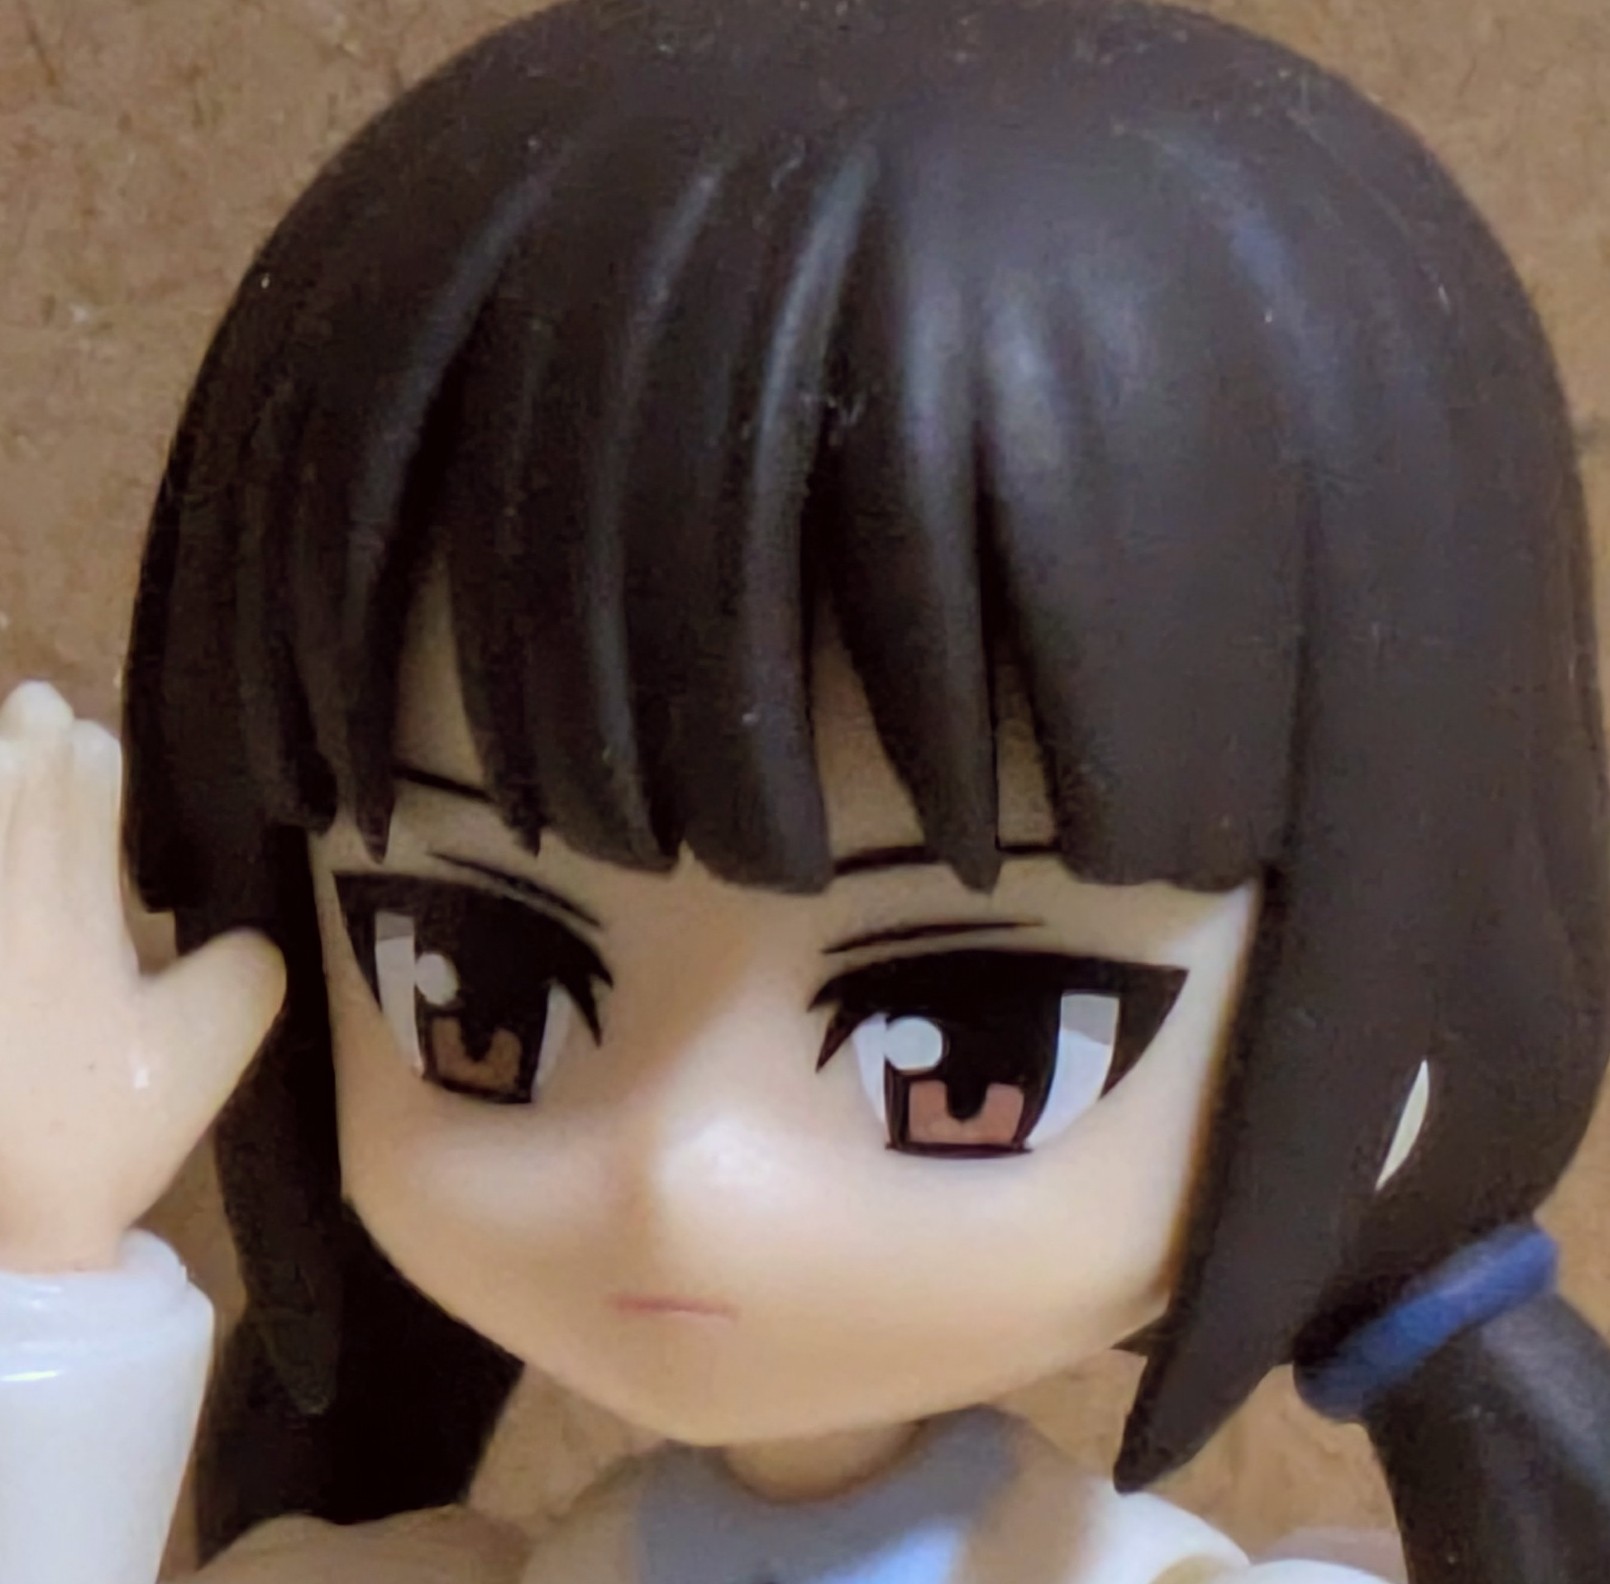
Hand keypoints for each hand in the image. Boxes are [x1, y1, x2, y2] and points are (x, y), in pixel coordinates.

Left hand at [0, 682, 285, 1271]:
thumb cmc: (98, 1130)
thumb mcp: (206, 1055)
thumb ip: (246, 976)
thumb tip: (249, 939)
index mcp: (71, 931)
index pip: (76, 825)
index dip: (87, 775)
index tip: (87, 731)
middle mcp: (2, 925)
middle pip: (9, 818)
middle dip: (23, 755)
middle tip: (32, 704)